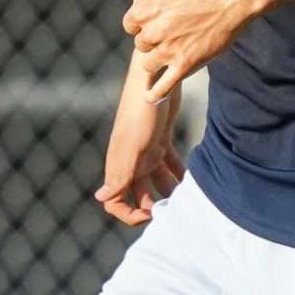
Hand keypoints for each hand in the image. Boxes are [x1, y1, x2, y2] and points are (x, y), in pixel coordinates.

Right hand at [94, 56, 186, 225]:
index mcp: (120, 165)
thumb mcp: (133, 146)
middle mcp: (130, 162)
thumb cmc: (141, 112)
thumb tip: (100, 198)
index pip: (115, 201)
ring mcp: (146, 151)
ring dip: (170, 192)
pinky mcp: (161, 139)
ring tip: (190, 198)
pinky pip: (170, 164)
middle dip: (153, 207)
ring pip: (156, 182)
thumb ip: (120, 174)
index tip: (151, 215)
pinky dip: (180, 174)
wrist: (154, 78)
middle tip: (175, 210)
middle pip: (137, 195)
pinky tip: (195, 179)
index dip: (129, 215)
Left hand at [122, 0, 260, 99]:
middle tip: (174, 32)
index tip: (158, 20)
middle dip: (153, 39)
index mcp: (144, 9)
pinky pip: (164, 86)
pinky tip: (150, 98)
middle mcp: (152, 31)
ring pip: (149, 64)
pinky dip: (155, 94)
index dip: (143, 23)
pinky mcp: (185, 65)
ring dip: (157, 60)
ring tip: (172, 54)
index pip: (130, 24)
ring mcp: (168, 50)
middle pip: (141, 44)